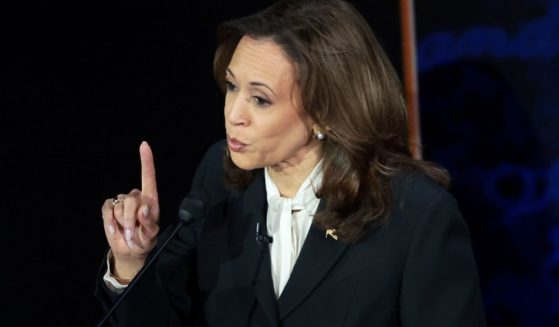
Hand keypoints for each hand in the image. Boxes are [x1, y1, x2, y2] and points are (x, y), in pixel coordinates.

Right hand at [101, 141, 159, 279]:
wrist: (130, 250)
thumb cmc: (145, 240)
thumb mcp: (150, 235)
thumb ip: (149, 223)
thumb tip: (144, 209)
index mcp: (150, 199)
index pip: (149, 177)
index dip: (146, 161)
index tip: (144, 145)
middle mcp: (137, 197)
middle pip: (131, 199)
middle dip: (130, 218)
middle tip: (133, 233)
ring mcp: (122, 201)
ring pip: (118, 205)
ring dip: (121, 222)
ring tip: (127, 232)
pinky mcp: (110, 207)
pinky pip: (107, 209)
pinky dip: (109, 221)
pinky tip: (114, 230)